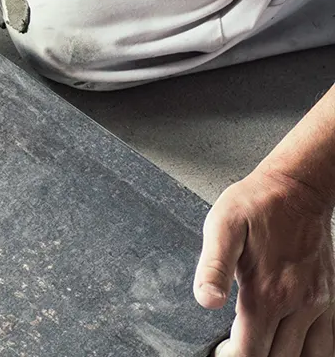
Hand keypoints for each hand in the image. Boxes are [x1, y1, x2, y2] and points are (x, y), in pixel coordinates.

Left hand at [194, 169, 334, 355]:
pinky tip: (291, 346)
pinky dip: (310, 351)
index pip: (250, 350)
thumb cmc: (257, 205)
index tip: (221, 351)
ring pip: (307, 355)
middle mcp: (298, 303)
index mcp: (268, 292)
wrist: (298, 188)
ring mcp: (319, 303)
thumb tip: (207, 301)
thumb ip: (213, 267)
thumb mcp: (222, 228)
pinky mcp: (329, 297)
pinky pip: (327, 341)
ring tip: (262, 347)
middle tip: (235, 348)